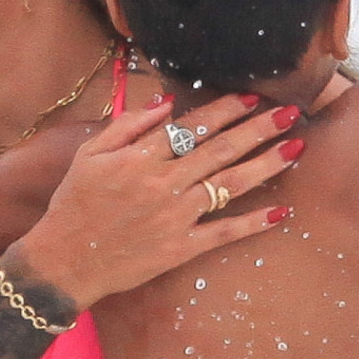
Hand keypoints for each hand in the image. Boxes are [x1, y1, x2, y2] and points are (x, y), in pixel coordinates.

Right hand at [18, 92, 302, 308]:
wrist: (63, 261)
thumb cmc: (74, 204)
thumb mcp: (90, 155)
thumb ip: (127, 125)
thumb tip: (165, 102)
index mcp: (140, 157)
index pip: (193, 126)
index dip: (226, 110)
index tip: (252, 97)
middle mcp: (163, 184)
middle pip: (220, 150)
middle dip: (258, 129)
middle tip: (290, 112)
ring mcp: (175, 217)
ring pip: (229, 185)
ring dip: (265, 165)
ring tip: (295, 148)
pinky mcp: (180, 249)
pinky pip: (223, 233)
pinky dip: (253, 223)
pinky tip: (281, 211)